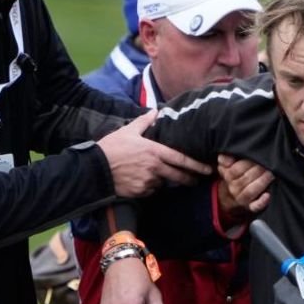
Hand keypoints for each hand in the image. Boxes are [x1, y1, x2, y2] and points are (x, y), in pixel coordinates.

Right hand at [98, 110, 212, 197]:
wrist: (96, 168)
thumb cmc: (112, 147)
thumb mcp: (129, 131)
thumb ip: (145, 122)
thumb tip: (155, 111)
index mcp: (154, 151)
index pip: (181, 160)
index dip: (196, 165)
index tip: (208, 169)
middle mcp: (154, 168)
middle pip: (178, 176)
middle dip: (189, 179)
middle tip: (196, 180)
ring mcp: (148, 181)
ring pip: (162, 183)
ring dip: (162, 180)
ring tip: (152, 173)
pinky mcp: (140, 192)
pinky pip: (150, 190)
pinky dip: (150, 186)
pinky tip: (140, 180)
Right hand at [217, 155, 272, 214]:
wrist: (228, 198)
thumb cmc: (232, 178)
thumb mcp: (225, 168)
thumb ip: (224, 160)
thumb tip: (224, 158)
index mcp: (228, 178)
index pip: (236, 169)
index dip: (247, 163)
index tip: (256, 158)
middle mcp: (234, 189)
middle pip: (245, 179)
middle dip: (257, 171)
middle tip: (267, 165)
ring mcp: (242, 199)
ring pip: (250, 191)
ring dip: (261, 182)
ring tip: (270, 175)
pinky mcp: (251, 207)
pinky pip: (255, 206)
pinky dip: (262, 202)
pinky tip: (267, 196)